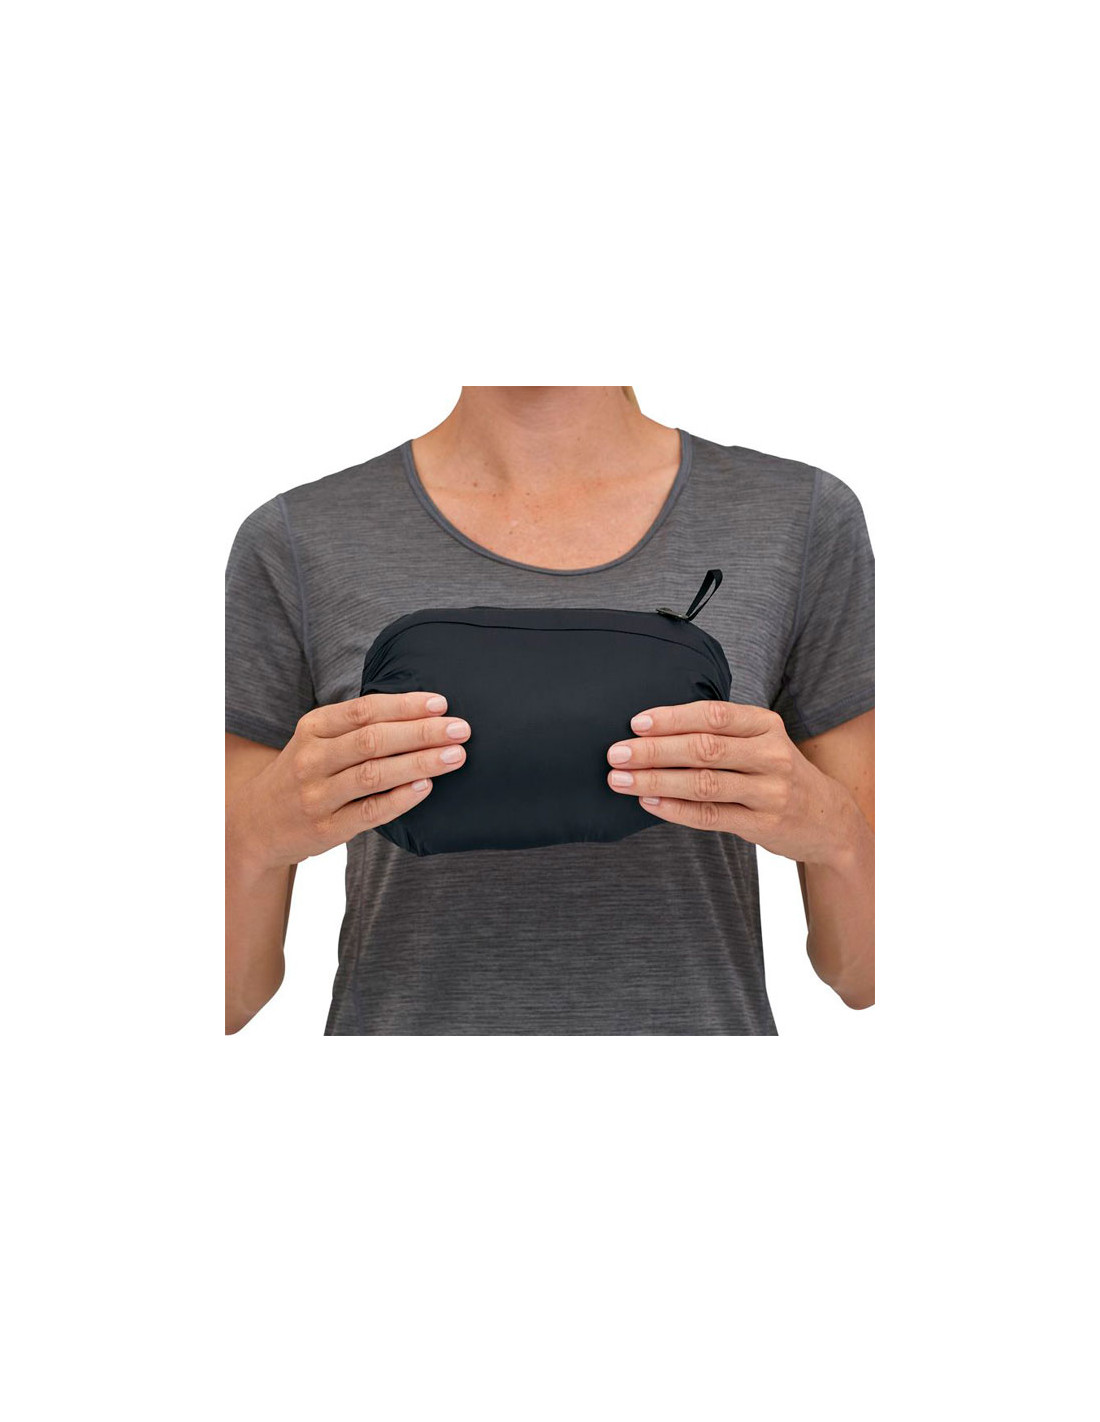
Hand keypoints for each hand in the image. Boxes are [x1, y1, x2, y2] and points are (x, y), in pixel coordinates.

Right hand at [228, 691, 470, 871]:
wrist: (255, 823)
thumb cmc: (303, 773)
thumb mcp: (316, 740)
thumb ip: (356, 726)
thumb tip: (423, 711)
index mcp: (313, 728)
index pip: (364, 710)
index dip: (405, 705)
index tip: (441, 703)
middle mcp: (312, 758)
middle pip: (372, 739)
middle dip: (422, 732)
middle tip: (460, 729)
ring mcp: (317, 795)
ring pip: (373, 773)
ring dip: (419, 762)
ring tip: (454, 756)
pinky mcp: (327, 828)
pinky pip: (370, 811)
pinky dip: (401, 798)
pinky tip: (427, 786)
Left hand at [605, 699, 852, 865]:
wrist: (829, 819)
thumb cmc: (777, 772)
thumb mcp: (761, 740)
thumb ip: (720, 733)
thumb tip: (650, 730)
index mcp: (766, 725)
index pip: (714, 715)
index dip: (672, 718)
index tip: (636, 723)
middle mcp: (771, 755)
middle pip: (704, 749)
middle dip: (654, 750)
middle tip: (616, 752)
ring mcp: (769, 792)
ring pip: (704, 784)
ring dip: (656, 780)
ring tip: (621, 779)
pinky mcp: (763, 825)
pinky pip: (710, 816)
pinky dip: (675, 809)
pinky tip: (649, 802)